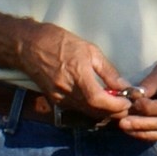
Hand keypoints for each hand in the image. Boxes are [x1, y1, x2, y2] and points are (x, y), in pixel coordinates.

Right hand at [18, 23, 133, 120]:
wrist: (28, 46)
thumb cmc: (60, 42)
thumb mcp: (90, 50)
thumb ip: (108, 71)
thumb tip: (124, 86)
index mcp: (78, 76)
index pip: (100, 101)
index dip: (116, 106)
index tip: (128, 101)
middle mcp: (67, 92)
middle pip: (94, 112)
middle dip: (113, 112)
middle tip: (125, 104)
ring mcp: (59, 98)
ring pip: (86, 113)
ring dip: (102, 112)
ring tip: (114, 102)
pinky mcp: (54, 99)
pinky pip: (76, 109)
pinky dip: (89, 108)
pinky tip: (97, 100)